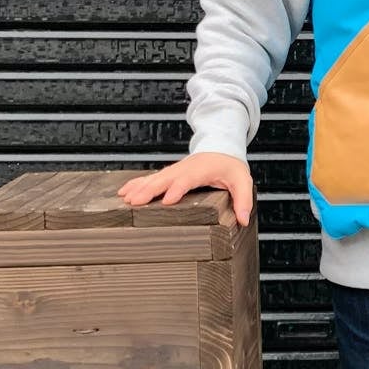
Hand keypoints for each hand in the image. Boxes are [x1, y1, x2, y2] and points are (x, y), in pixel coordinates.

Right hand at [117, 152, 255, 225]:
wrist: (222, 148)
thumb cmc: (231, 167)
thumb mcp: (242, 181)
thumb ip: (243, 200)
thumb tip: (243, 220)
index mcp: (202, 170)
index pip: (188, 179)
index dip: (177, 189)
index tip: (167, 200)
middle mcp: (185, 168)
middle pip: (165, 179)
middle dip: (150, 190)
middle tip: (135, 202)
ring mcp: (175, 170)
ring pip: (155, 178)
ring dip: (140, 188)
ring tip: (126, 199)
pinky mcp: (170, 173)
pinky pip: (151, 178)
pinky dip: (137, 183)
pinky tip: (124, 192)